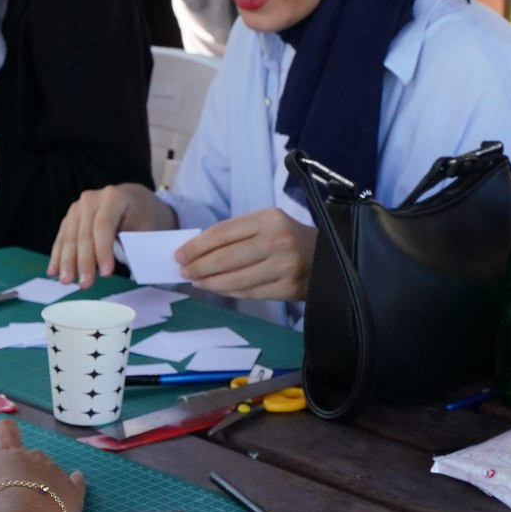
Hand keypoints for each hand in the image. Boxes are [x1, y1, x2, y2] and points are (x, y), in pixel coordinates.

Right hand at [0, 420, 86, 511]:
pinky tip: (66, 498)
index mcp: (8, 452)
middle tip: (11, 500)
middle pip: (26, 457)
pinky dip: (70, 486)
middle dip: (19, 476)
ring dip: (40, 487)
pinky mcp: (73, 488)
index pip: (4, 428)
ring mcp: (55, 469)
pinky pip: (75, 482)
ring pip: (47, 473)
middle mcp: (33, 455)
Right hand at [48, 184, 169, 285]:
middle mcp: (91, 199)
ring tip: (66, 281)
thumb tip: (132, 269)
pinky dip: (58, 256)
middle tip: (85, 284)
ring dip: (67, 262)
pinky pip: (62, 238)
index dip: (103, 251)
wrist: (131, 198)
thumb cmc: (141, 215)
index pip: (104, 226)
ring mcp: (77, 208)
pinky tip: (54, 271)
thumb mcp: (146, 226)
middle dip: (83, 261)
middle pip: (84, 234)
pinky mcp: (70, 218)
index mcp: (113, 197)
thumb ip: (136, 244)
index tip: (105, 273)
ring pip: (70, 238)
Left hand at [179, 208, 316, 301]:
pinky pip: (249, 292)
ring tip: (197, 281)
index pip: (222, 233)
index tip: (180, 255)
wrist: (330, 255)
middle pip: (225, 258)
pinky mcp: (288, 288)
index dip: (197, 246)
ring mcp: (284, 266)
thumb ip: (238, 234)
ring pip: (235, 279)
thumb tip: (198, 250)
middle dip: (198, 266)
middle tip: (184, 272)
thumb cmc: (290, 239)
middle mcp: (277, 240)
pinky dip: (229, 292)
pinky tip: (217, 289)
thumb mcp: (268, 224)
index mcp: (269, 218)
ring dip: (210, 282)